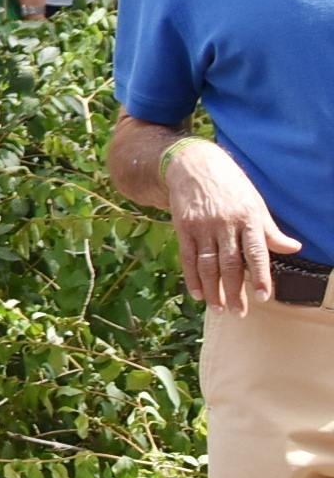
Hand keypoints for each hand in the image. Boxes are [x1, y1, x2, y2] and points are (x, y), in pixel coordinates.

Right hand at [164, 141, 298, 311]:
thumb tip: (294, 248)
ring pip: (207, 264)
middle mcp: (223, 224)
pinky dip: (192, 277)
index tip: (264, 297)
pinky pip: (187, 257)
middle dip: (234, 291)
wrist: (193, 164)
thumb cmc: (230, 185)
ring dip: (213, 290)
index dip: (260, 276)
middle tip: (239, 313)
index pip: (256, 253)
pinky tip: (198, 293)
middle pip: (230, 264)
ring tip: (218, 309)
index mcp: (247, 218)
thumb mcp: (255, 203)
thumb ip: (270, 230)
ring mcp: (201, 226)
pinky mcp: (183, 227)